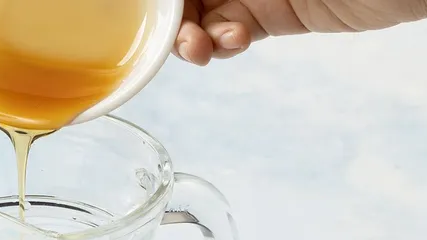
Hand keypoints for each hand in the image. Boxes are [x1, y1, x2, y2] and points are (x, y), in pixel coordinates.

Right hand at [173, 0, 426, 63]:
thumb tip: (209, 0)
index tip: (147, 11)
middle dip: (172, 15)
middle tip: (176, 34)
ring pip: (203, 12)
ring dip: (191, 34)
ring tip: (200, 47)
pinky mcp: (278, 14)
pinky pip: (232, 31)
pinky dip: (221, 42)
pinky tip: (228, 42)